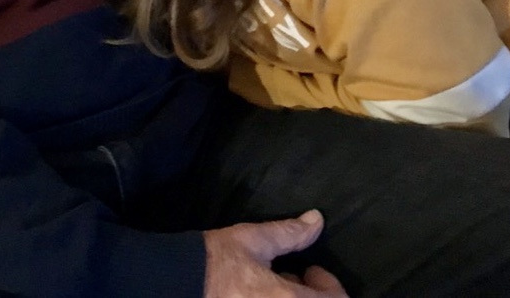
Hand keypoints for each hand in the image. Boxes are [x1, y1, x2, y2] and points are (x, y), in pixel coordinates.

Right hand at [204, 210, 348, 296]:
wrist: (180, 282)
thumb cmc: (217, 260)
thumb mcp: (254, 240)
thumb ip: (290, 233)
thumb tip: (316, 220)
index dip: (329, 285)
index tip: (310, 270)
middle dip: (314, 294)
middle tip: (297, 278)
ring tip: (278, 286)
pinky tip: (263, 294)